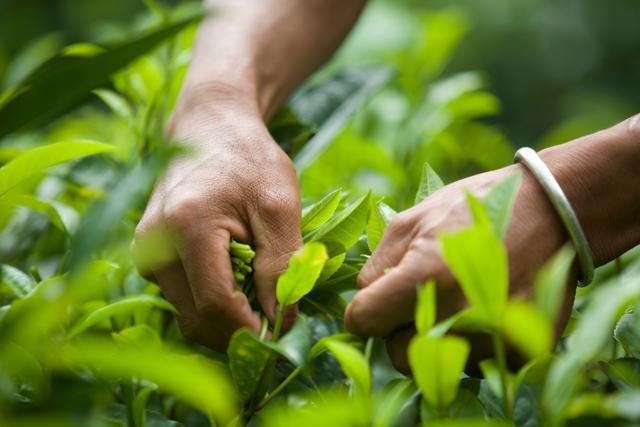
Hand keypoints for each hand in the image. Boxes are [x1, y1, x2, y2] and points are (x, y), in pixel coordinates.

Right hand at [134, 86, 300, 350]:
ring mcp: (146, 252)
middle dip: (238, 331)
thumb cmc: (249, 158)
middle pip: (197, 317)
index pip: (216, 304)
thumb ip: (282, 265)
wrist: (209, 127)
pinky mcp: (149, 256)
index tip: (281, 337)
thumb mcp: (279, 205)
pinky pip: (183, 298)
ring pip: (188, 314)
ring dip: (226, 319)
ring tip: (259, 296)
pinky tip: (238, 285)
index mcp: (186, 227)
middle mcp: (154, 245)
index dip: (251, 330)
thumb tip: (281, 322)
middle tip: (276, 322)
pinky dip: (212, 305)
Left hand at [345, 115, 639, 372]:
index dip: (362, 311)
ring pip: (437, 364)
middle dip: (398, 332)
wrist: (552, 211)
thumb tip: (364, 297)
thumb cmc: (475, 208)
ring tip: (456, 300)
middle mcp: (456, 315)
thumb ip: (378, 264)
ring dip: (436, 341)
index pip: (362, 322)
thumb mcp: (413, 219)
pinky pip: (475, 365)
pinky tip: (482, 310)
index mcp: (423, 277)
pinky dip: (471, 344)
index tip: (374, 302)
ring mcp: (492, 337)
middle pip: (397, 354)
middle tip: (418, 301)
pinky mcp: (520, 351)